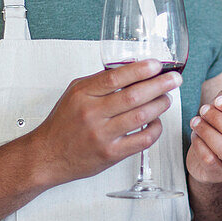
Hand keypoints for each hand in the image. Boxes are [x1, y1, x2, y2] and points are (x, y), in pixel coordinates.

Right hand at [27, 60, 180, 184]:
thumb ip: (99, 81)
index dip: (140, 70)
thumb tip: (132, 69)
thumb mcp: (75, 94)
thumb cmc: (63, 123)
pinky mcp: (110, 154)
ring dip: (160, 105)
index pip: (115, 77)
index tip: (156, 65)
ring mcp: (102, 135)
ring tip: (167, 98)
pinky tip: (157, 122)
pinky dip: (155, 129)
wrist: (47, 155)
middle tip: (174, 79)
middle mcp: (92, 114)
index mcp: (82, 94)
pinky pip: (141, 140)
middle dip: (159, 85)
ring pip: (141, 116)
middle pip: (133, 96)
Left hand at [186, 84, 221, 184]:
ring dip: (208, 132)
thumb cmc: (220, 129)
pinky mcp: (221, 174)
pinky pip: (210, 160)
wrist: (207, 156)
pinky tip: (195, 135)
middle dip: (218, 119)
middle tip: (203, 110)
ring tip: (196, 121)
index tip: (217, 100)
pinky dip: (200, 145)